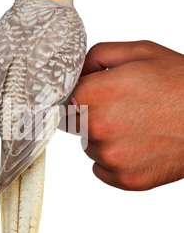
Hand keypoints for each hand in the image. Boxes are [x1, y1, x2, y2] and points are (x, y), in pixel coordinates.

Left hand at [73, 40, 183, 189]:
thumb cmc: (181, 84)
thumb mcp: (140, 53)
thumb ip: (96, 57)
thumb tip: (75, 73)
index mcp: (98, 94)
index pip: (61, 100)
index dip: (77, 96)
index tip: (88, 95)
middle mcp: (100, 128)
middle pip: (72, 124)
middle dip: (88, 115)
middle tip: (120, 108)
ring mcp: (113, 157)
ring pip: (89, 147)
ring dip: (103, 138)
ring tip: (136, 125)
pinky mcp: (126, 180)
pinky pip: (102, 169)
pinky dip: (114, 160)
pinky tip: (138, 144)